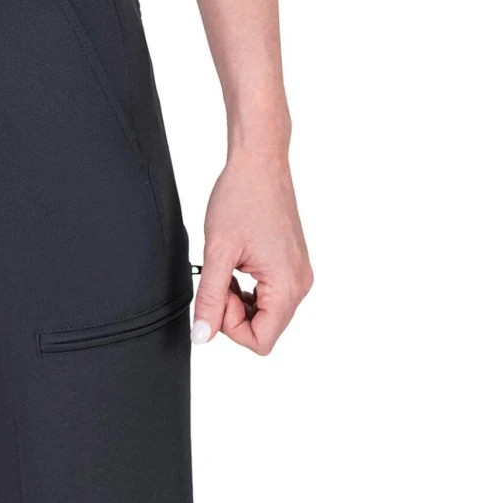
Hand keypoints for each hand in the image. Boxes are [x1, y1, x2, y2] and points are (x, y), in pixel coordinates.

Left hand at [192, 150, 311, 353]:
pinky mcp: (292, 264)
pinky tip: (236, 262)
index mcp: (288, 286)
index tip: (216, 291)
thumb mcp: (217, 251)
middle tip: (218, 274)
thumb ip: (209, 297)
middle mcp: (301, 285)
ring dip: (240, 298)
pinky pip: (270, 294)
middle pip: (264, 328)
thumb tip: (202, 336)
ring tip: (226, 264)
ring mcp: (299, 274)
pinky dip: (249, 287)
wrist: (259, 162)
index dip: (230, 325)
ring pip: (266, 312)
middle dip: (234, 310)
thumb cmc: (241, 197)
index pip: (261, 341)